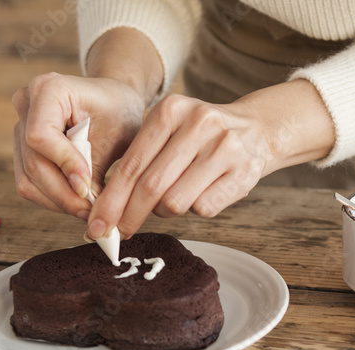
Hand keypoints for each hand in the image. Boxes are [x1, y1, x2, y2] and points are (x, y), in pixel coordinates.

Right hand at [12, 73, 144, 218]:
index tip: (89, 185)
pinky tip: (76, 201)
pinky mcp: (20, 148)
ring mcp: (19, 126)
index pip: (40, 136)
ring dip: (59, 201)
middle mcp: (26, 104)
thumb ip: (95, 168)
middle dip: (64, 193)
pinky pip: (29, 184)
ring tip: (88, 208)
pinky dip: (53, 199)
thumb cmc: (119, 113)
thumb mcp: (117, 136)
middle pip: (33, 163)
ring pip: (28, 179)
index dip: (64, 165)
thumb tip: (83, 205)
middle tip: (92, 210)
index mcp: (49, 88)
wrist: (113, 103)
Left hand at [87, 79, 334, 238]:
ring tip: (172, 200)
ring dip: (166, 211)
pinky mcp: (243, 171)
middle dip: (130, 216)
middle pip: (150, 187)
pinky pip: (204, 208)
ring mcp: (224, 147)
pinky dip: (196, 210)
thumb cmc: (201, 138)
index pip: (131, 165)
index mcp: (170, 111)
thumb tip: (106, 209)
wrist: (257, 129)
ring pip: (176, 201)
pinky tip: (202, 193)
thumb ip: (140, 159)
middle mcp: (198, 124)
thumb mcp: (169, 131)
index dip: (111, 200)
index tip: (97, 225)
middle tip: (120, 233)